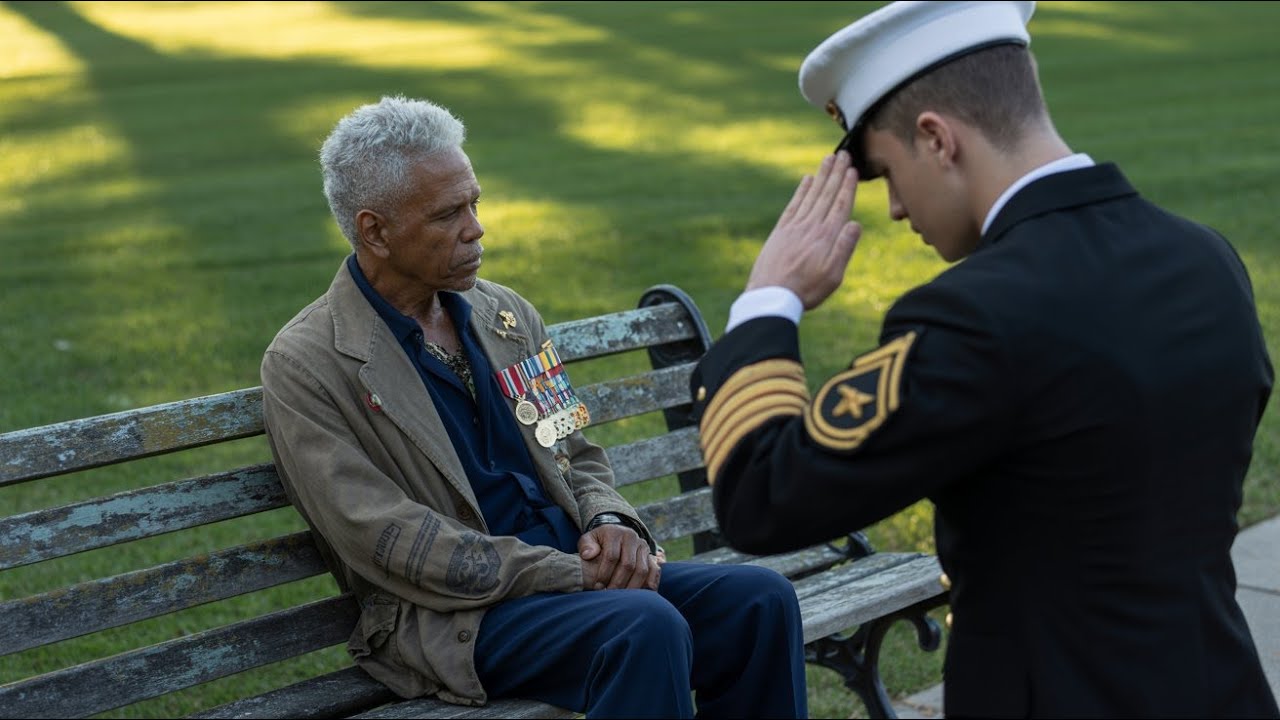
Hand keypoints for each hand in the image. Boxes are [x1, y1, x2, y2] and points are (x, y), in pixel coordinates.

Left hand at [578, 524, 660, 590]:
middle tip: (609, 595)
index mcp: (615, 533)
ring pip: (642, 570)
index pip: (612, 556)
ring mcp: (643, 546)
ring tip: (622, 598)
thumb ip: (586, 546)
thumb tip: (589, 555)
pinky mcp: (651, 555)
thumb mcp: (588, 539)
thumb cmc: (598, 542)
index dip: (604, 574)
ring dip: (632, 587)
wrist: (615, 535)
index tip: (597, 587)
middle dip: (617, 583)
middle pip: (628, 565)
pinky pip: (655, 571)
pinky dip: (650, 584)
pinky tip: (641, 596)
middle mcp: (632, 537)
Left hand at [746, 151, 861, 309]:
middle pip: (826, 195)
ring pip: (811, 195)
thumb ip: (844, 248)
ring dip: (821, 176)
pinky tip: (806, 180)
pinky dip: (801, 191)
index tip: (853, 170)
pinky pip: (793, 206)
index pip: (840, 205)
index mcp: (827, 237)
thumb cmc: (806, 290)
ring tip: (828, 159)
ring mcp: (794, 227)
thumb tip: (856, 223)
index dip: (847, 186)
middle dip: (836, 173)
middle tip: (842, 154)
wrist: (770, 296)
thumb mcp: (833, 275)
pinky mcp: (780, 232)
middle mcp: (811, 227)